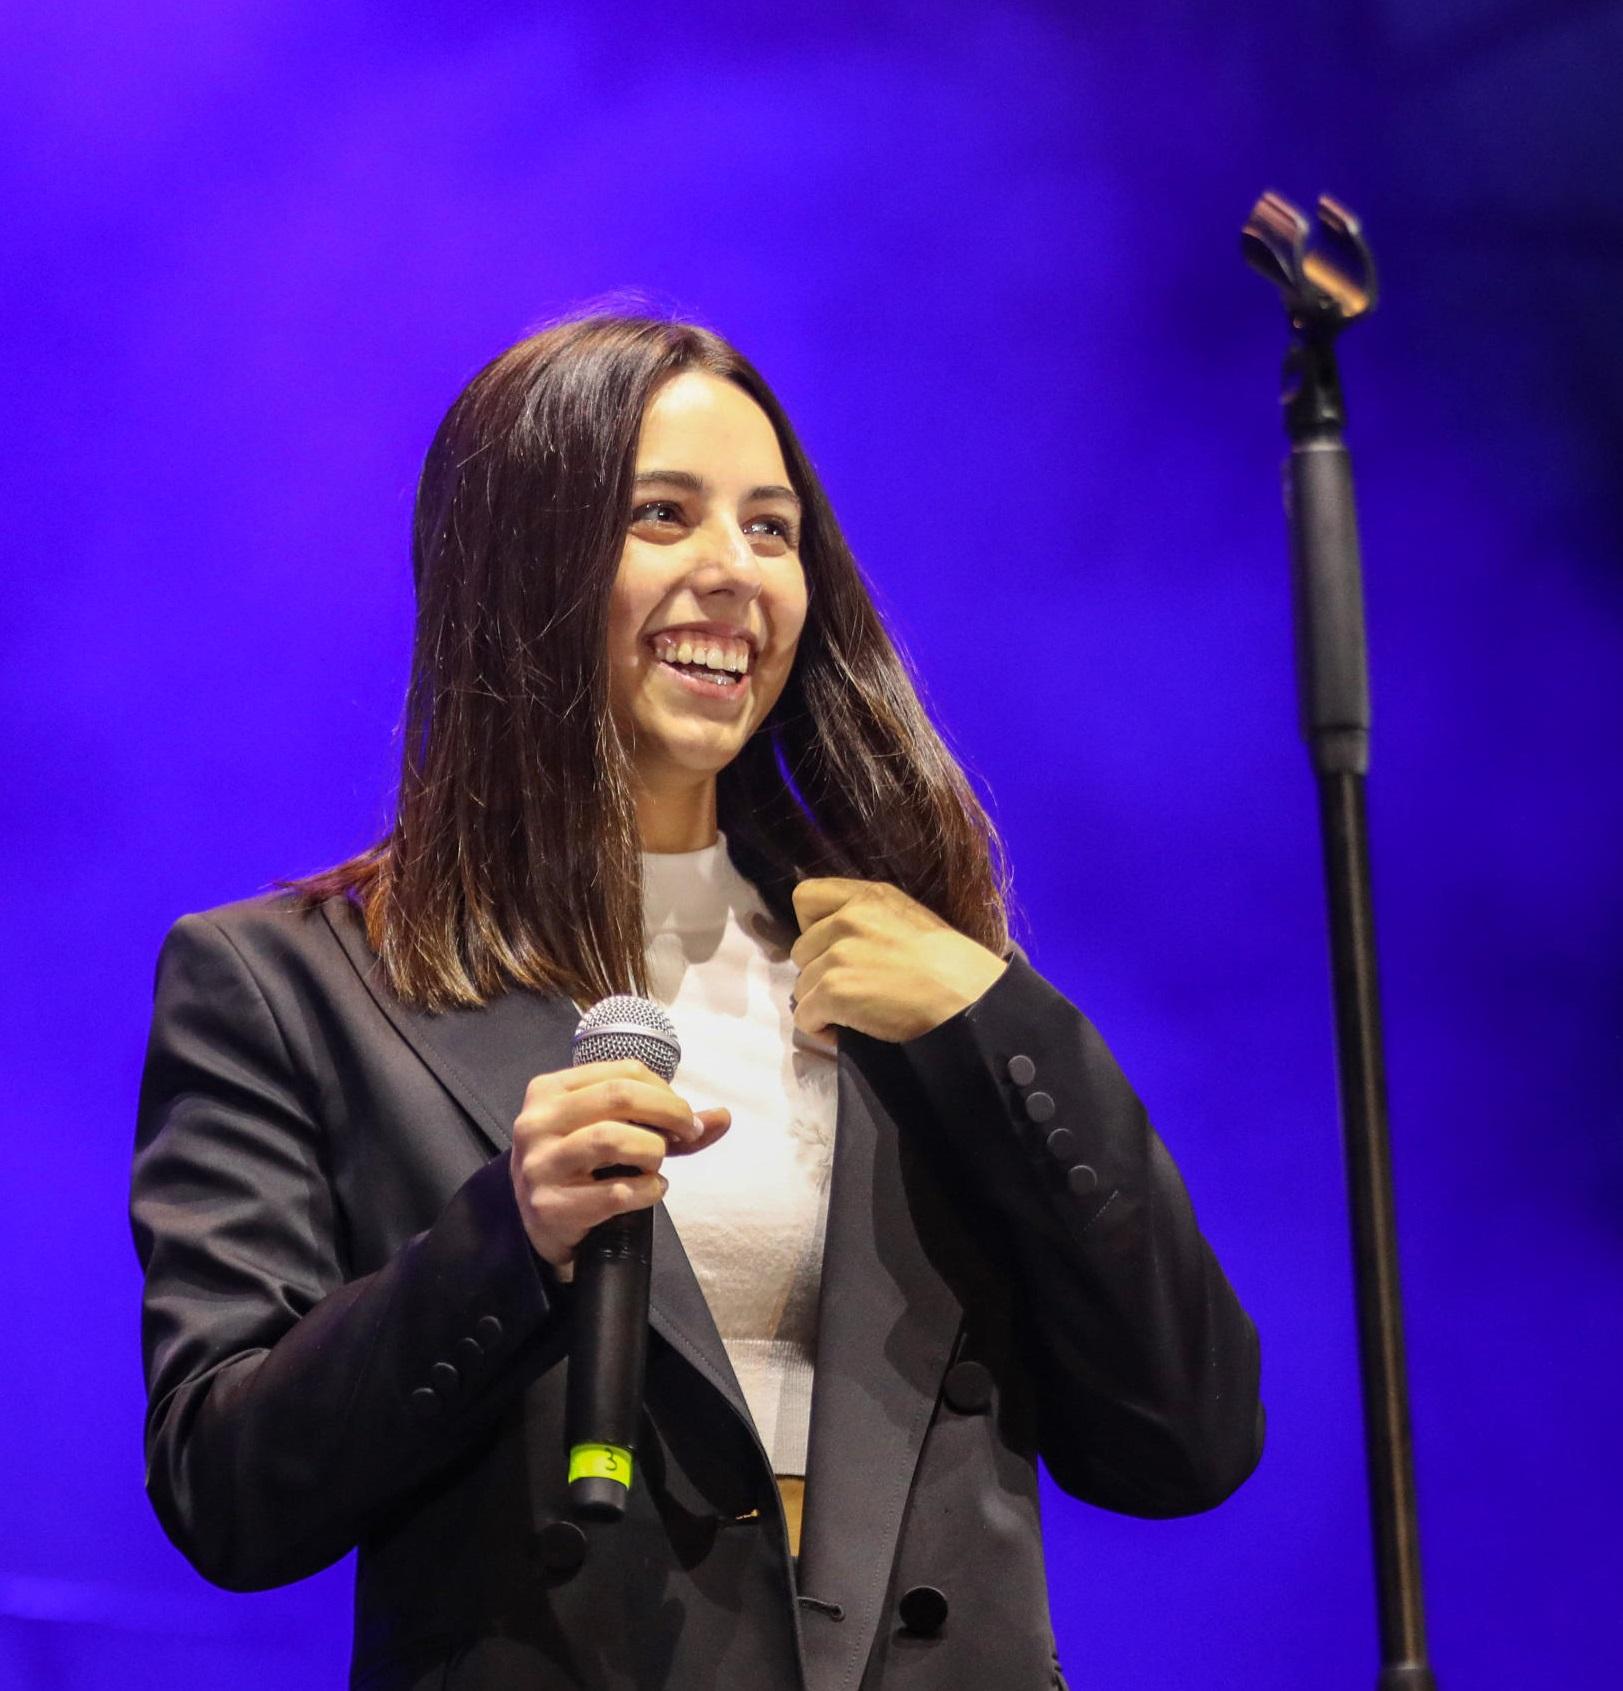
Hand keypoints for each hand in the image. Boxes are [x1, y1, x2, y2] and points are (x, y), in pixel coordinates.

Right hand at [509, 1060, 729, 1268]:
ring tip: (658, 1164)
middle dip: (669, 1112)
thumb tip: (723, 1116)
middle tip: (689, 1133)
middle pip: (619, 1096)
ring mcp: (539, 1165)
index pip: (623, 1072)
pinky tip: (651, 1190)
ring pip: (612, 1138)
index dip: (666, 1091)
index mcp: (549, 1090)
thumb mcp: (613, 1131)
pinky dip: (649, 1190)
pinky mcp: (550, 1207)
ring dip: (652, 1150)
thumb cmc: (583, 1167)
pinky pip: (616, 1192)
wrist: (538, 1225)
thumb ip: (666, 1123)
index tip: (685, 1116)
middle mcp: (536, 1122)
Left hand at [789, 878, 1007, 1043]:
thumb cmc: (951, 966)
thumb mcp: (908, 919)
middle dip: (819, 971)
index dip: (812, 927)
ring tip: (853, 1013)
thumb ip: (867, 919)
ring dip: (821, 1003)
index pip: (805, 896)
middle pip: (801, 949)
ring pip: (801, 985)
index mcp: (867, 896)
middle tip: (849, 988)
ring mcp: (837, 954)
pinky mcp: (833, 989)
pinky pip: (805, 1015)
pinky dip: (820, 1028)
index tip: (832, 948)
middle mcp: (847, 918)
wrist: (968, 997)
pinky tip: (845, 1030)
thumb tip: (836, 942)